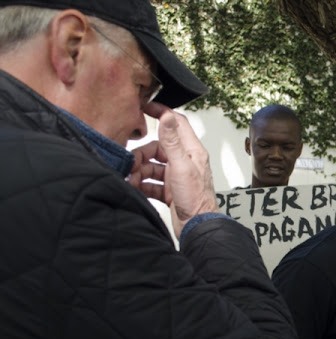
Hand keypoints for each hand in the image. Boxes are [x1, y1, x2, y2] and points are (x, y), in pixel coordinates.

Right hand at [129, 103, 217, 237]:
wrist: (197, 227)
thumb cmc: (196, 200)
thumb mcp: (181, 166)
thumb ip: (172, 142)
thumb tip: (167, 117)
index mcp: (191, 152)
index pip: (177, 124)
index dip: (162, 113)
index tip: (145, 108)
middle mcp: (184, 162)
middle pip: (158, 148)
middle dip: (142, 155)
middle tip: (131, 163)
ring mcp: (176, 177)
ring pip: (152, 166)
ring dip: (140, 172)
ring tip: (132, 180)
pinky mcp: (169, 191)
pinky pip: (151, 182)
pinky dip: (142, 184)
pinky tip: (136, 188)